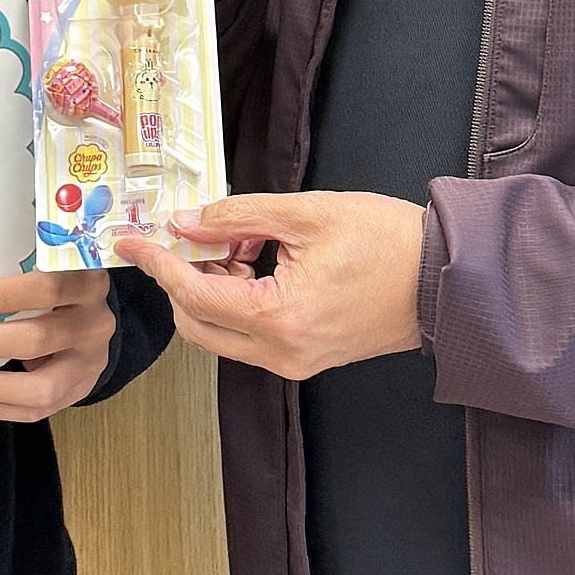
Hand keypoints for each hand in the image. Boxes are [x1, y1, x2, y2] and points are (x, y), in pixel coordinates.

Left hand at [0, 268, 115, 421]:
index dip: (5, 295)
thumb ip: (19, 271)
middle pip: (38, 339)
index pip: (49, 288)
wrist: (94, 323)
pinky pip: (37, 411)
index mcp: (88, 284)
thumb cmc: (60, 289)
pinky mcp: (79, 392)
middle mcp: (94, 325)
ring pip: (41, 386)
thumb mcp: (52, 269)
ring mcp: (90, 364)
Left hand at [112, 192, 422, 378]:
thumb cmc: (388, 242)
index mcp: (279, 318)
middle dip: (184, 278)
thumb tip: (186, 221)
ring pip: (221, 332)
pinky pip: (250, 335)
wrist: (444, 279)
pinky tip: (256, 260)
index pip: (193, 295)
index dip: (157, 263)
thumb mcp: (306, 213)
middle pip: (197, 324)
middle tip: (195, 233)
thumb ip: (237, 216)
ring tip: (239, 239)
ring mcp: (295, 361)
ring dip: (212, 289)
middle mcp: (282, 353)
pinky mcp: (306, 358)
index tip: (130, 240)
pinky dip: (238, 300)